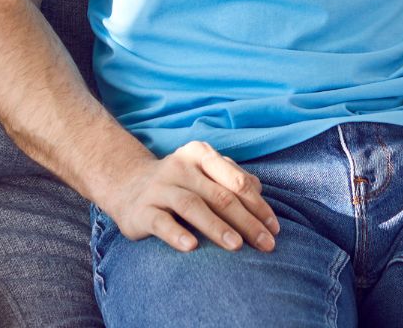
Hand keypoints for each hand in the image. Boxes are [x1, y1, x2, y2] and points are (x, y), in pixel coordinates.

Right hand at [97, 140, 281, 253]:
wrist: (128, 185)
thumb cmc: (179, 183)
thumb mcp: (205, 174)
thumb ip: (232, 179)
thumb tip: (260, 191)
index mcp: (200, 154)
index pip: (236, 181)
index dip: (258, 205)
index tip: (274, 229)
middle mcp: (180, 167)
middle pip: (219, 195)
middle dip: (247, 221)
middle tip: (266, 244)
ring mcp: (159, 188)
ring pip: (192, 206)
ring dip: (217, 227)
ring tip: (237, 246)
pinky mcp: (141, 210)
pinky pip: (161, 222)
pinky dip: (177, 234)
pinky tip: (192, 247)